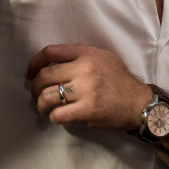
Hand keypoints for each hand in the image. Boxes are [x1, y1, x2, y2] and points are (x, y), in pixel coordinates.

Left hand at [26, 44, 153, 130]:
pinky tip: (58, 117)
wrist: (139, 103)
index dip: (34, 62)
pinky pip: (58, 114)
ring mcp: (86, 90)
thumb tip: (55, 64)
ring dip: (41, 105)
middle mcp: (85, 69)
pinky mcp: (87, 110)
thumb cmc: (120, 81)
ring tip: (45, 108)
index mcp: (87, 53)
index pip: (51, 52)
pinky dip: (53, 117)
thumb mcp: (104, 58)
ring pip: (47, 96)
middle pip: (45, 76)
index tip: (30, 73)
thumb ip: (81, 57)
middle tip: (37, 94)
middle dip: (35, 87)